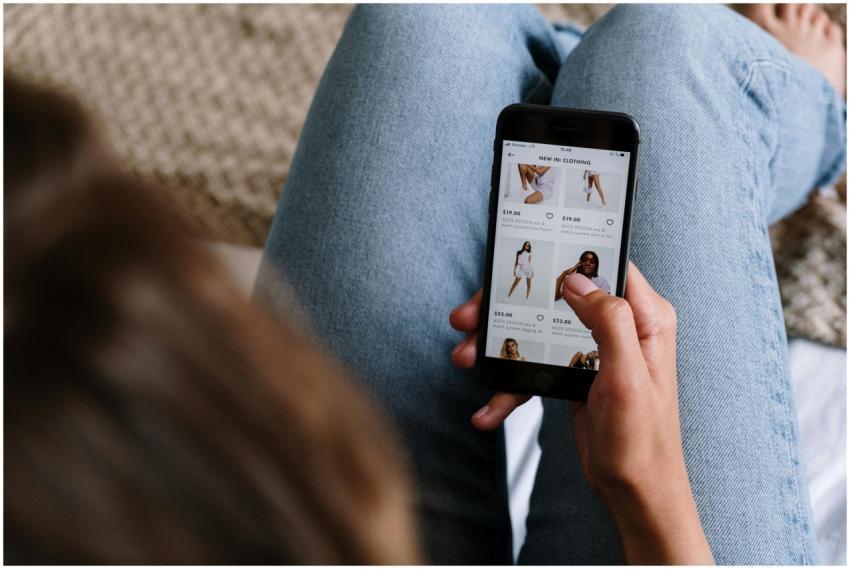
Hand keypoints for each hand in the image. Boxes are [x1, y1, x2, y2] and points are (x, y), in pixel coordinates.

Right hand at [448, 263, 712, 563]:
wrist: (635, 491)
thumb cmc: (643, 442)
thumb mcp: (628, 378)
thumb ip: (609, 322)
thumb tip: (577, 280)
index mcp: (644, 317)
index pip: (602, 265)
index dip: (562, 256)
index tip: (521, 258)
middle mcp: (619, 326)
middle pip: (555, 296)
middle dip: (507, 308)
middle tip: (469, 318)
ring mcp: (593, 349)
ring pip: (537, 329)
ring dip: (498, 346)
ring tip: (465, 359)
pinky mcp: (574, 372)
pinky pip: (535, 366)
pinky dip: (509, 386)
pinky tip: (488, 407)